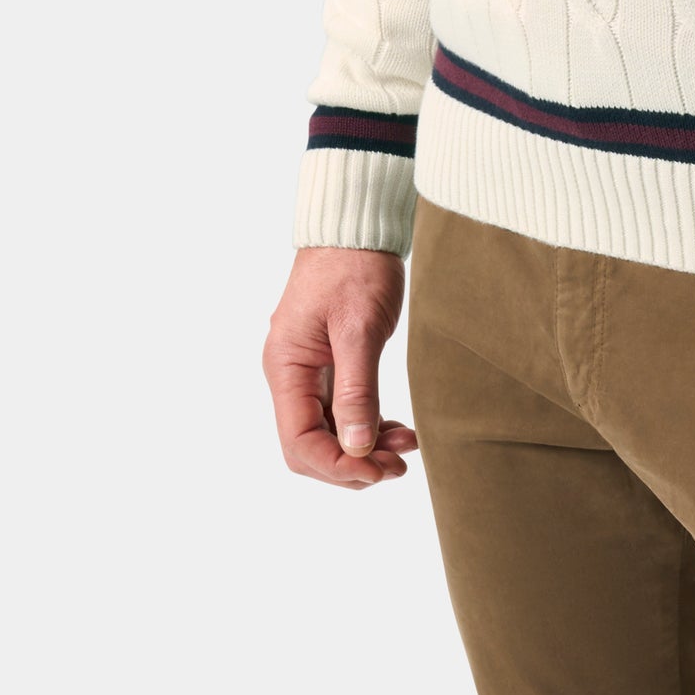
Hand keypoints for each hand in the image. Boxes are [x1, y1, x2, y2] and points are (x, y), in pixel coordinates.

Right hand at [262, 245, 418, 489]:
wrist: (357, 225)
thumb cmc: (355, 266)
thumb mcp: (359, 329)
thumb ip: (357, 391)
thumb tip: (357, 450)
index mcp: (287, 368)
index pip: (299, 441)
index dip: (336, 466)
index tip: (378, 470)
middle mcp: (290, 376)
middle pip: (309, 447)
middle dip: (351, 464)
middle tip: (398, 466)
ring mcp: (309, 372)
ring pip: (328, 433)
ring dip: (364, 449)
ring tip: (407, 449)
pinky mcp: (330, 365)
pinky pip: (342, 412)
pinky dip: (368, 427)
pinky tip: (398, 430)